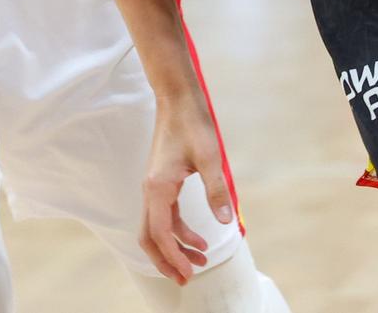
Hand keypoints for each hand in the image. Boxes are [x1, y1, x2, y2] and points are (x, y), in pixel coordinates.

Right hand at [139, 91, 236, 284]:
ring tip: (199, 259)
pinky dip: (178, 231)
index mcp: (158, 187)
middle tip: (186, 279)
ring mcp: (154, 187)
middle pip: (150, 237)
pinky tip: (197, 237)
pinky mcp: (161, 182)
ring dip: (175, 247)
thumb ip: (217, 191)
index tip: (189, 273)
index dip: (173, 257)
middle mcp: (150, 190)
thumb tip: (226, 222)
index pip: (161, 233)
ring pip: (157, 228)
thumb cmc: (192, 124)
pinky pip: (165, 215)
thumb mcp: (211, 158)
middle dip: (166, 261)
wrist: (178, 99)